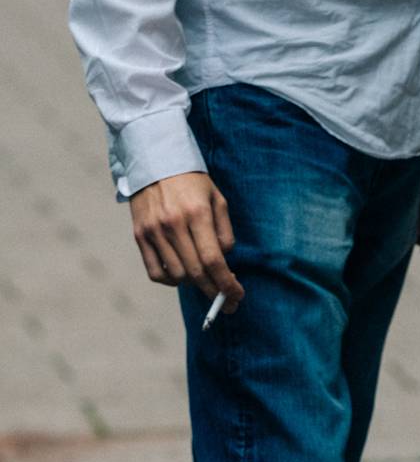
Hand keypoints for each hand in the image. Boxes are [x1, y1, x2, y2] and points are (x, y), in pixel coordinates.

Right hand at [129, 172, 243, 309]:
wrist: (153, 160)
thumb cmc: (191, 182)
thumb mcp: (217, 199)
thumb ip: (224, 232)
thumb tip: (224, 262)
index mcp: (197, 214)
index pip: (213, 261)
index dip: (227, 284)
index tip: (236, 296)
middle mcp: (173, 224)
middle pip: (196, 273)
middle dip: (215, 292)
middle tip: (226, 300)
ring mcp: (154, 231)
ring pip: (177, 276)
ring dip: (194, 284)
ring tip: (203, 278)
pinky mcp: (139, 235)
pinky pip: (155, 272)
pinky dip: (171, 280)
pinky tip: (181, 274)